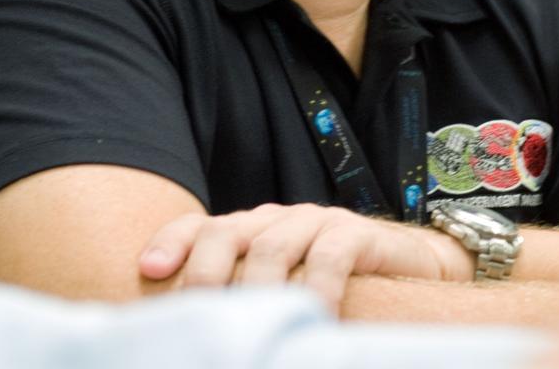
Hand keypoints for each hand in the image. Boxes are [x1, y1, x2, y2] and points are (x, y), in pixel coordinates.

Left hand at [137, 203, 470, 309]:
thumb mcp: (283, 288)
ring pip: (272, 247)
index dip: (172, 243)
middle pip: (229, 233)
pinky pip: (330, 256)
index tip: (148, 272)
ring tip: (248, 326)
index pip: (202, 227)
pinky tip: (311, 315)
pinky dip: (316, 288)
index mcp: (252, 230)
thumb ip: (247, 297)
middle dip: (205, 272)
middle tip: (197, 314)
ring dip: (256, 290)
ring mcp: (317, 222)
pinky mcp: (357, 234)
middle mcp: (278, 220)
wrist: (410, 265)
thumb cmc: (335, 285)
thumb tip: (201, 339)